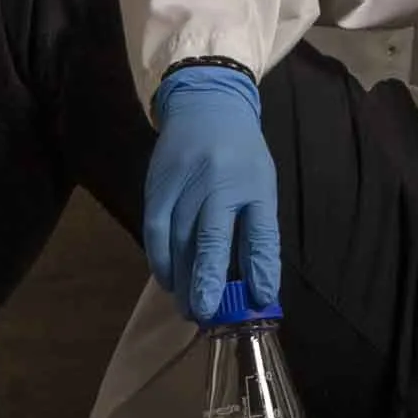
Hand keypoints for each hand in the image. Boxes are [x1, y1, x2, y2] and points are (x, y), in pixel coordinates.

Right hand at [139, 61, 280, 314]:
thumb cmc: (241, 153)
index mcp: (254, 182)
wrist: (206, 102)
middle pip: (211, 237)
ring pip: (179, 238)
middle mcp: (219, 181)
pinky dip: (160, 258)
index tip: (259, 300)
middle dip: (208, 279)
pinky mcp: (158, 183)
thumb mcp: (261, 185)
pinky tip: (167, 279)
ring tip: (188, 307)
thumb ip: (259, 232)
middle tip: (206, 315)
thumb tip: (259, 286)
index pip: (260, 230)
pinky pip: (156, 228)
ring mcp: (185, 180)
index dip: (260, 267)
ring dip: (182, 277)